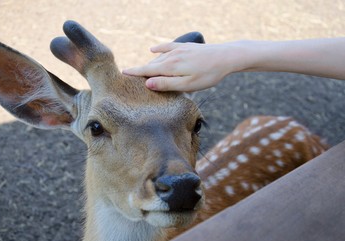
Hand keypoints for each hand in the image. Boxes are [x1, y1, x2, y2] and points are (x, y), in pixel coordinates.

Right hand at [123, 42, 245, 91]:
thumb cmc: (208, 74)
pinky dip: (158, 50)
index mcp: (170, 67)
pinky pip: (167, 47)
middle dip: (140, 70)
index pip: (147, 70)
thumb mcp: (188, 85)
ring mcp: (178, 50)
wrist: (226, 57)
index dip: (134, 72)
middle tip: (129, 78)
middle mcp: (171, 56)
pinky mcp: (186, 47)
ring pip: (159, 58)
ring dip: (149, 64)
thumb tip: (147, 83)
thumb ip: (167, 84)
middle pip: (151, 65)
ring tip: (140, 71)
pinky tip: (153, 50)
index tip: (122, 73)